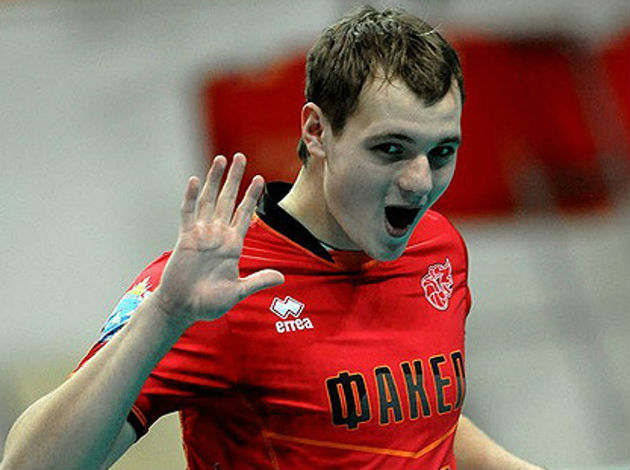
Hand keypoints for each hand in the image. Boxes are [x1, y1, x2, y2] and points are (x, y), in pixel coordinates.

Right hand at [152, 153, 284, 327]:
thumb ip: (258, 281)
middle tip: (240, 156)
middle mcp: (218, 235)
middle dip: (234, 178)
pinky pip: (188, 213)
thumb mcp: (238, 291)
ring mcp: (201, 234)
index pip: (244, 213)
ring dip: (215, 180)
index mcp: (233, 245)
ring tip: (221, 159)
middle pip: (228, 200)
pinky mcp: (185, 238)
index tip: (260, 178)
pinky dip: (192, 197)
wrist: (183, 308)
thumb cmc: (209, 303)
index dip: (252, 196)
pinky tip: (196, 180)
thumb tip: (282, 277)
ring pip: (209, 201)